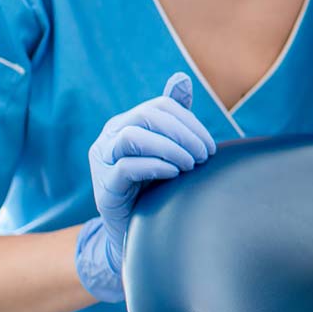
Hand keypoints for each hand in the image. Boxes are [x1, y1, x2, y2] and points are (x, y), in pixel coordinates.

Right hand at [76, 73, 215, 301]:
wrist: (135, 232)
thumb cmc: (154, 186)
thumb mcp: (167, 150)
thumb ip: (173, 117)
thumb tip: (181, 79)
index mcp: (126, 123)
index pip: (161, 107)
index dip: (190, 122)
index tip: (210, 147)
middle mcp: (110, 137)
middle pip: (146, 117)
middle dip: (182, 134)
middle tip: (203, 157)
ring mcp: (102, 162)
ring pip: (131, 137)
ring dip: (168, 148)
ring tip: (188, 165)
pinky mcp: (104, 188)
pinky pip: (124, 167)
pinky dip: (154, 166)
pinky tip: (173, 174)